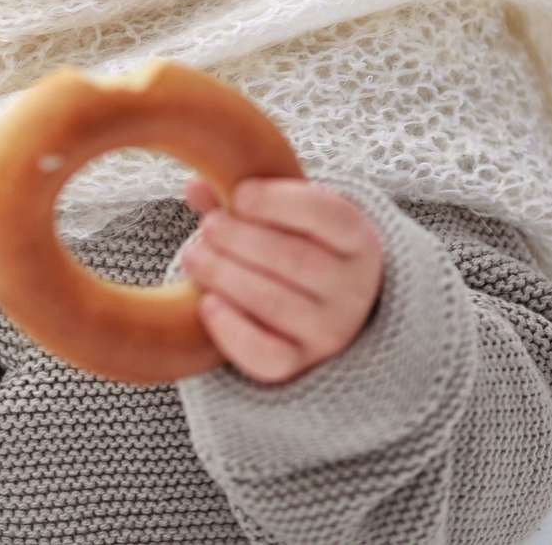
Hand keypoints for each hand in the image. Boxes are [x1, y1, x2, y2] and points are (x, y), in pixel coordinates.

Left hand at [178, 175, 384, 384]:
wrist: (314, 308)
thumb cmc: (294, 247)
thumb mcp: (284, 217)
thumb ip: (245, 198)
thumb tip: (196, 187)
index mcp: (358, 241)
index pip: (326, 215)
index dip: (277, 201)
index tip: (239, 194)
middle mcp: (354, 290)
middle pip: (296, 259)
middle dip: (241, 238)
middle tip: (209, 227)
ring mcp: (330, 332)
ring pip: (275, 303)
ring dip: (225, 275)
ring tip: (194, 256)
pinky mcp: (300, 364)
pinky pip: (265, 353)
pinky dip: (231, 328)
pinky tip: (207, 302)